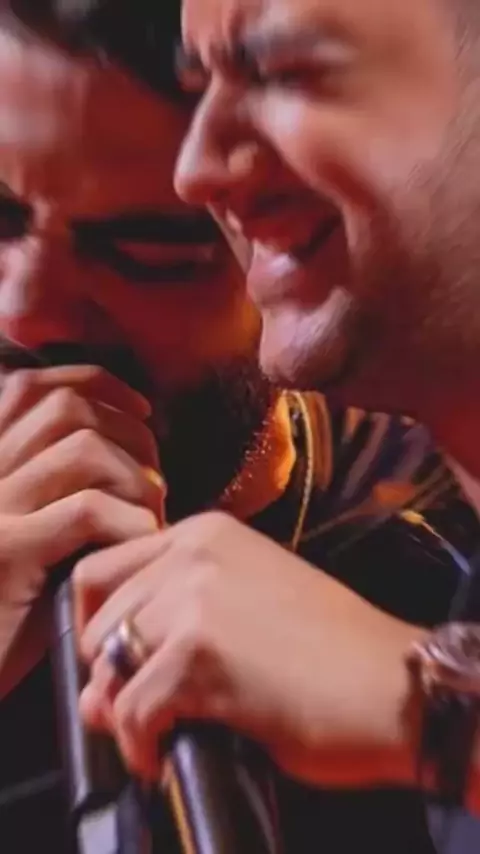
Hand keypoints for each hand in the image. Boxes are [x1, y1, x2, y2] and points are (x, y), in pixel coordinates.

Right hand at [0, 365, 164, 693]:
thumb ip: (61, 490)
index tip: (141, 411)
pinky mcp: (7, 554)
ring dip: (135, 479)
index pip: (31, 387)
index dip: (94, 385)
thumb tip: (139, 461)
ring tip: (151, 516)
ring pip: (83, 451)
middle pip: (66, 410)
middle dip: (130, 433)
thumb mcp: (31, 536)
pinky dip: (130, 522)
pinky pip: (88, 511)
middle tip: (156, 479)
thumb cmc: (11, 610)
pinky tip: (141, 545)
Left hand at [76, 511, 423, 786]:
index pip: (103, 570)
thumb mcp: (245, 609)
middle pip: (96, 620)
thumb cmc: (331, 651)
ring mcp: (194, 599)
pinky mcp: (198, 654)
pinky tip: (167, 754)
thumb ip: (168, 631)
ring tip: (160, 731)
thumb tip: (93, 695)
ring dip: (126, 710)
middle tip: (143, 706)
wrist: (393, 685)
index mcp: (205, 533)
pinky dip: (140, 745)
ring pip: (108, 666)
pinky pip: (131, 711)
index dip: (101, 624)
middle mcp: (193, 553)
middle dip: (110, 673)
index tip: (122, 662)